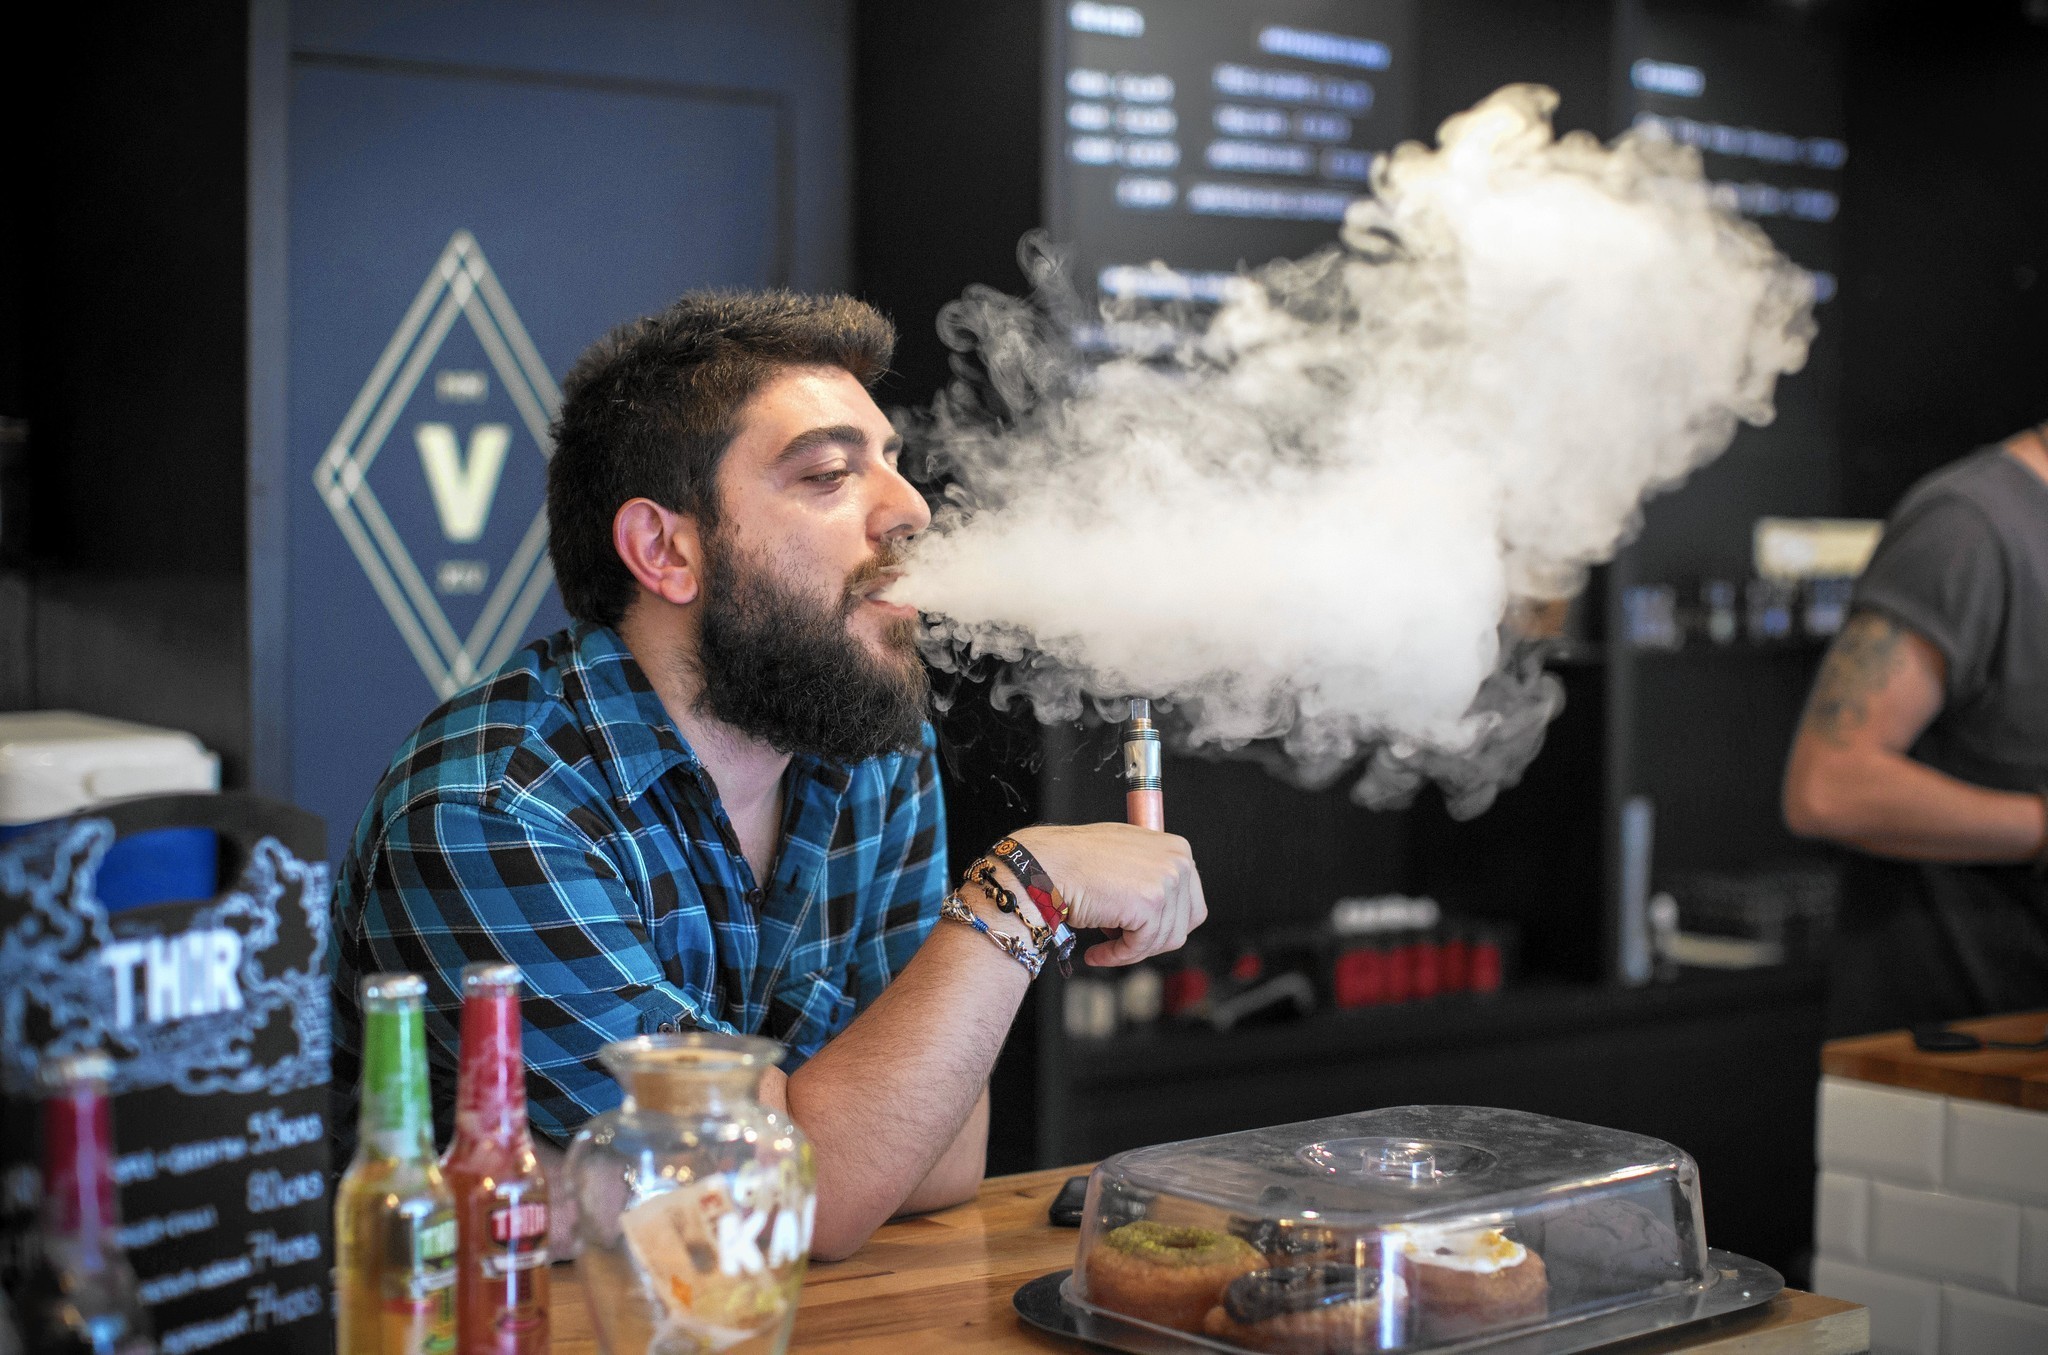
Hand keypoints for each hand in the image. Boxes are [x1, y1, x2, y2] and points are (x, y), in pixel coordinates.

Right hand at [1003, 824, 1206, 966]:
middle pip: (1182, 924)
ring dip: (1131, 949)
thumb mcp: (1127, 855)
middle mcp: (1179, 861)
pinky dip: (1118, 956)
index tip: (1142, 933)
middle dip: (1150, 940)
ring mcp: (1167, 881)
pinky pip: (1141, 946)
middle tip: (1122, 943)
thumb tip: (1164, 908)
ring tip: (1103, 946)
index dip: (1164, 925)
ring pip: (1164, 940)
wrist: (1045, 865)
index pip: (1191, 902)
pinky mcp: (1150, 904)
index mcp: (1178, 848)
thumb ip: (1151, 874)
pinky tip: (1097, 952)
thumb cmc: (1074, 860)